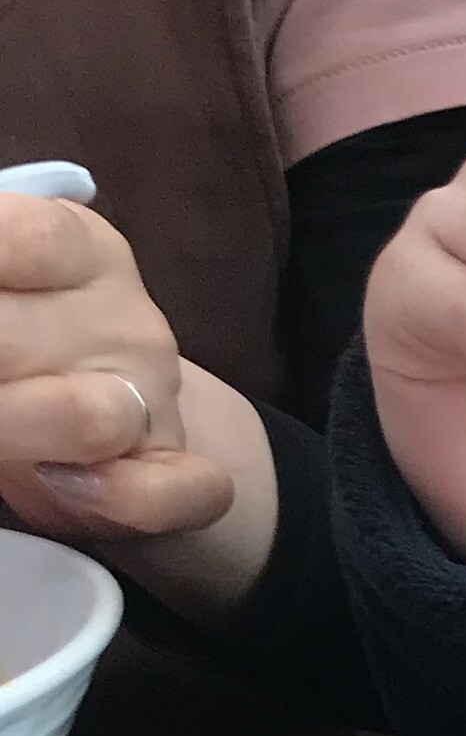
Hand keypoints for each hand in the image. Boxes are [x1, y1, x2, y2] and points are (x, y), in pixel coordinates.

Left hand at [0, 191, 240, 545]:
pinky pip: (175, 492)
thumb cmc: (25, 345)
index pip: (18, 238)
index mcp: (79, 249)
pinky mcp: (179, 477)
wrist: (121, 423)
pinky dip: (120, 497)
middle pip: (15, 337)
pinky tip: (62, 483)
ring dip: (7, 428)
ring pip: (86, 418)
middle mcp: (126, 320)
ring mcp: (155, 401)